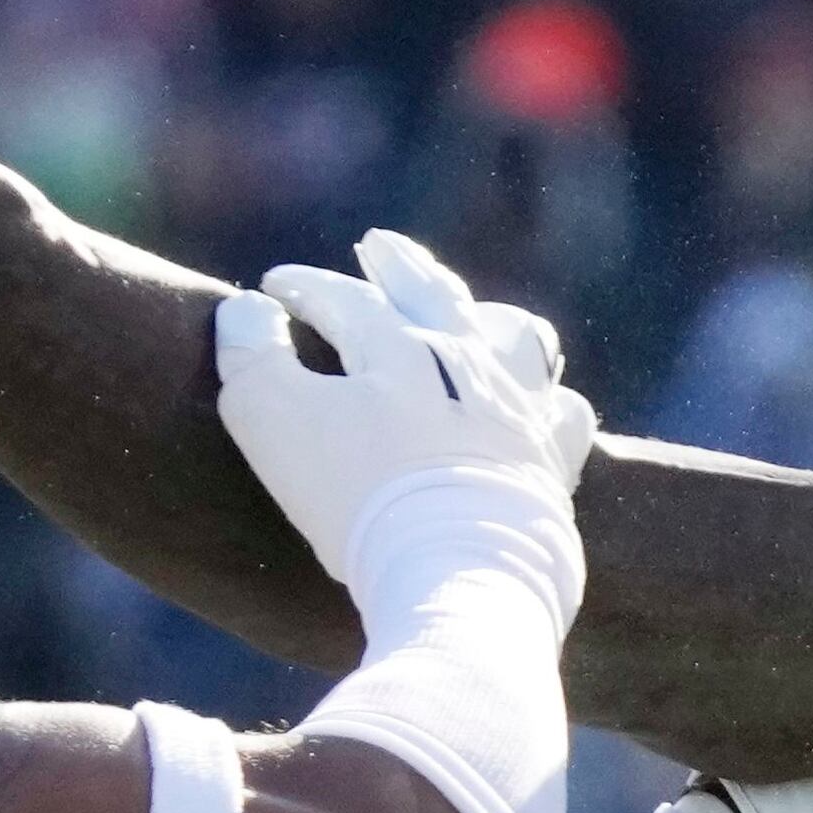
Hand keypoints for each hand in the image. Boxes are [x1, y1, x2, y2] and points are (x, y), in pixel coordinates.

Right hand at [212, 229, 594, 595]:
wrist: (456, 566)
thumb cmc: (357, 494)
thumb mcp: (273, 420)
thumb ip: (252, 358)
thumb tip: (248, 310)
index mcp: (400, 346)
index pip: (347, 299)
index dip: (305, 289)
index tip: (273, 285)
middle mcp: (467, 362)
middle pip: (435, 296)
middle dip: (400, 269)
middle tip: (379, 246)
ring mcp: (518, 411)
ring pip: (515, 340)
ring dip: (489, 320)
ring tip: (478, 316)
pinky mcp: (552, 465)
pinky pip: (563, 415)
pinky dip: (548, 402)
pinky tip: (542, 406)